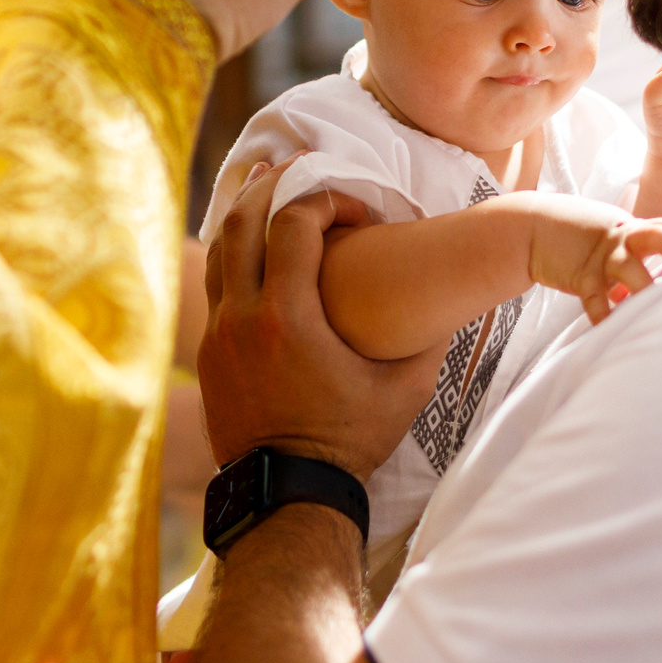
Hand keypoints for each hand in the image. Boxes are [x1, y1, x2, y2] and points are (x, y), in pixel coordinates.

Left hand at [201, 163, 447, 477]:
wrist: (288, 495)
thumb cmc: (352, 441)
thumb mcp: (404, 389)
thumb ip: (427, 338)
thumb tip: (453, 299)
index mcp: (289, 318)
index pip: (293, 224)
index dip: (325, 199)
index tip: (357, 212)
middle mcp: (242, 319)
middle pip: (243, 223)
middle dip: (272, 188)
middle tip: (296, 168)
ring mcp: (217, 337)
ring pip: (218, 252)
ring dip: (244, 216)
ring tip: (263, 188)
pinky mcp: (207, 356)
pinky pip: (213, 287)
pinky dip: (232, 256)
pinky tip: (249, 247)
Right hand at [517, 195, 661, 322]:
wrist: (534, 229)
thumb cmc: (582, 235)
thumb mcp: (615, 236)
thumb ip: (641, 251)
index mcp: (634, 228)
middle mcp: (623, 240)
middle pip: (654, 237)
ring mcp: (602, 258)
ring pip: (628, 270)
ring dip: (643, 287)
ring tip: (659, 302)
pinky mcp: (582, 277)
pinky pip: (596, 300)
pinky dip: (603, 315)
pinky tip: (611, 328)